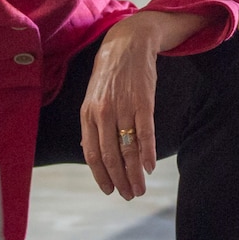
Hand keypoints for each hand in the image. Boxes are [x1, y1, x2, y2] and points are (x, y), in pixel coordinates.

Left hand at [80, 11, 204, 198]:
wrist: (128, 43)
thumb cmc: (111, 74)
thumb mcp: (93, 97)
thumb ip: (92, 124)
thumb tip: (89, 151)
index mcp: (88, 113)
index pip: (92, 153)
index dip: (101, 175)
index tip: (110, 190)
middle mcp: (103, 112)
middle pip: (110, 156)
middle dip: (119, 180)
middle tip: (129, 195)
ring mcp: (123, 107)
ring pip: (128, 148)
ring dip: (134, 173)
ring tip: (140, 188)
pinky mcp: (143, 101)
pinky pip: (145, 132)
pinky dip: (147, 152)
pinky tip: (150, 167)